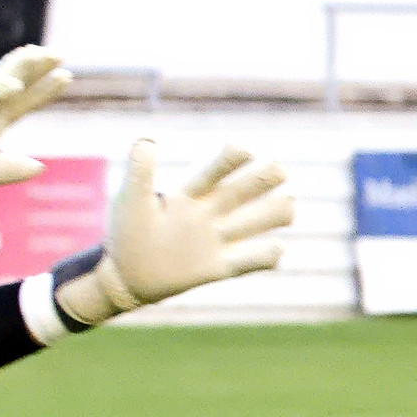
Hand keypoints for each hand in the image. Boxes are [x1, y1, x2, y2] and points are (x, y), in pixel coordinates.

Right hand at [0, 46, 70, 199]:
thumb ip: (16, 168)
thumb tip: (42, 167)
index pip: (25, 101)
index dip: (45, 89)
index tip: (67, 75)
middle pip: (17, 86)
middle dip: (37, 69)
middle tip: (58, 52)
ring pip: (0, 87)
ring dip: (19, 70)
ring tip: (37, 53)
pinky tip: (13, 84)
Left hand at [56, 140, 293, 326]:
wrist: (125, 276)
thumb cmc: (127, 234)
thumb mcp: (130, 201)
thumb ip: (140, 172)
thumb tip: (147, 140)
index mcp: (189, 195)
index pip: (215, 171)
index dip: (231, 159)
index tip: (244, 150)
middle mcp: (208, 214)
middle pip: (242, 192)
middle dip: (263, 179)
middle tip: (280, 171)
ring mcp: (214, 241)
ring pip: (253, 223)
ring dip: (275, 213)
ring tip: (291, 206)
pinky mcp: (216, 268)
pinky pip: (247, 262)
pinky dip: (265, 256)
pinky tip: (278, 249)